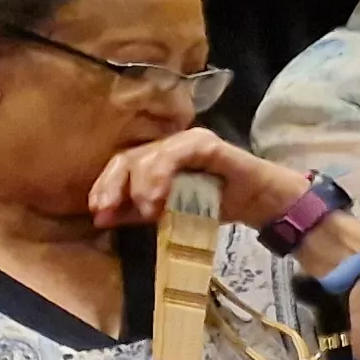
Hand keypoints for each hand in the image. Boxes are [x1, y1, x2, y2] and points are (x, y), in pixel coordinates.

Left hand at [86, 128, 313, 232]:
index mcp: (159, 158)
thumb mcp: (168, 212)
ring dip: (140, 185)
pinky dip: (161, 175)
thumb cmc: (218, 205)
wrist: (261, 204)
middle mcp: (171, 143)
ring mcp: (189, 141)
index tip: (98, 213)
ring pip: (148, 155)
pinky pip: (175, 153)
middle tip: (106, 212)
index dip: (104, 187)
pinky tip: (159, 199)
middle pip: (128, 157)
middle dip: (112, 185)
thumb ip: (137, 211)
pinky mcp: (207, 144)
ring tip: (146, 212)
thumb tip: (103, 217)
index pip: (122, 165)